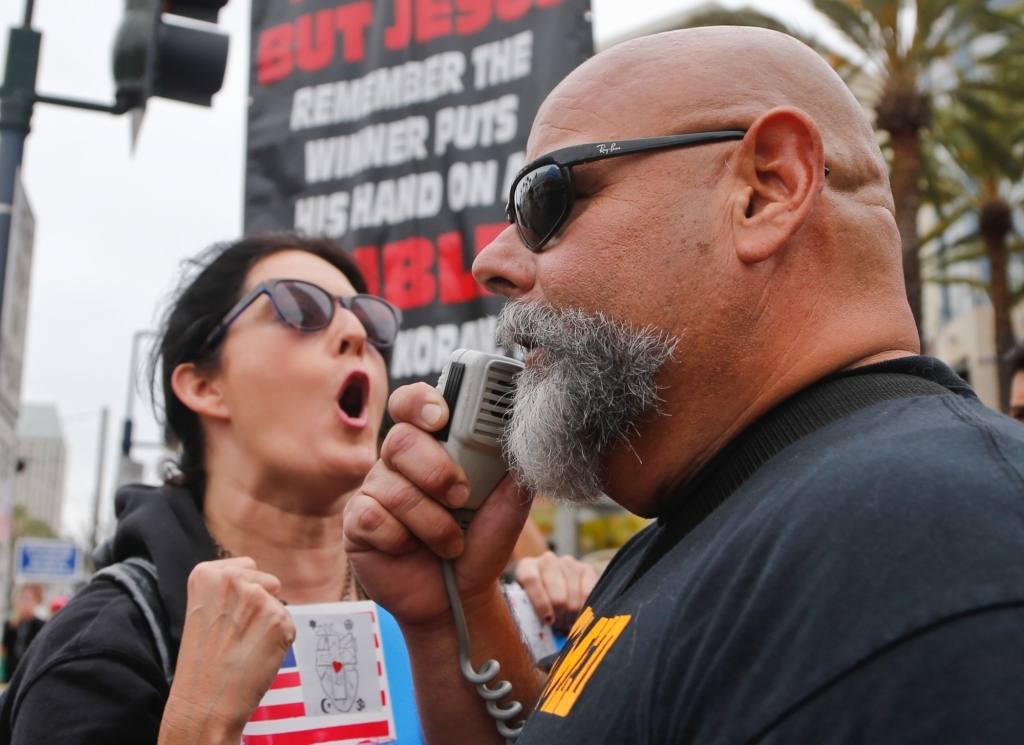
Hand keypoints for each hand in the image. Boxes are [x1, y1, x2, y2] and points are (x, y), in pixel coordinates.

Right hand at [158, 557, 295, 744]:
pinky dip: (280, 640)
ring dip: (269, 623)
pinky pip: (289, 624)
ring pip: (278, 604)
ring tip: (244, 647)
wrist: (204, 703)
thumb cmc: (202, 662)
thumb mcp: (202, 611)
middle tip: (236, 635)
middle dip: (260, 604)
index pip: (246, 567)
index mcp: (206, 574)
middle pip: (267, 581)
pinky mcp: (280, 619)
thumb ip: (228, 589)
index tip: (227, 616)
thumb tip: (264, 581)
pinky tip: (257, 656)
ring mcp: (258, 598)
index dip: (242, 594)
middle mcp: (232, 579)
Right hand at [344, 382, 533, 628]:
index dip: (420, 402)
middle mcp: (398, 462)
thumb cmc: (480, 542)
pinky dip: (402, 539)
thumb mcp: (508, 503)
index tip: (441, 416)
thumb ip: (511, 467)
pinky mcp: (357, 523)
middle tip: (462, 498)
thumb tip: (522, 434)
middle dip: (436, 471)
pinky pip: (372, 518)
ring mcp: (374, 491)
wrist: (461, 595)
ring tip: (451, 542)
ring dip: (432, 522)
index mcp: (432, 445)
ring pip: (392, 487)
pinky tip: (411, 550)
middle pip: (399, 440)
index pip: (412, 404)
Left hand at [515, 552, 597, 632]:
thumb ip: (529, 614)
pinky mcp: (586, 569)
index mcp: (526, 567)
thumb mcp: (527, 605)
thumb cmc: (535, 601)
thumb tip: (541, 634)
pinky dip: (586, 609)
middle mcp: (547, 561)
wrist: (550, 584)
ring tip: (568, 625)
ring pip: (574, 596)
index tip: (548, 621)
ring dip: (572, 616)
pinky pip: (589, 593)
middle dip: (560, 617)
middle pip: (557, 594)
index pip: (531, 580)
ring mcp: (568, 563)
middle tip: (559, 629)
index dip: (540, 603)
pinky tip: (580, 617)